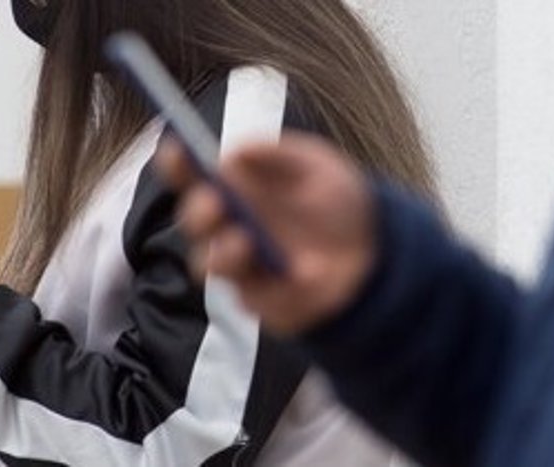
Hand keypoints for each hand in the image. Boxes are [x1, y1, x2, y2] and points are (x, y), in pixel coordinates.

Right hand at [158, 132, 376, 334]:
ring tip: (246, 242)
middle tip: (216, 203)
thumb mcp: (318, 165)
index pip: (193, 177)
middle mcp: (230, 227)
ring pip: (208, 264)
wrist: (375, 255)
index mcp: (237, 190)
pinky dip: (275, 284)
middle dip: (198, 211)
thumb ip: (279, 153)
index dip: (178, 165)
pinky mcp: (260, 300)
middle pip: (192, 221)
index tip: (177, 151)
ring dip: (223, 252)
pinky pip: (250, 297)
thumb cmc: (340, 206)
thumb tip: (235, 152)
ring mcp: (242, 267)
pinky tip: (306, 273)